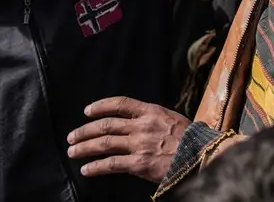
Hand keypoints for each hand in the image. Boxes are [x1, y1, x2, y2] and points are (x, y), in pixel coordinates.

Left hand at [65, 97, 190, 182]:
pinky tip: (86, 169)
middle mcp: (142, 125)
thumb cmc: (192, 139)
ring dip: (85, 147)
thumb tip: (138, 122)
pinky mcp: (139, 164)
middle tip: (72, 137)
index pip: (121, 104)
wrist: (201, 155)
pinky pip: (111, 164)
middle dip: (85, 130)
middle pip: (106, 125)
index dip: (101, 106)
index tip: (87, 111)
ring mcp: (139, 144)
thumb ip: (154, 120)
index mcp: (152, 111)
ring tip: (73, 152)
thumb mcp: (173, 120)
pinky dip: (96, 167)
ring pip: (104, 143)